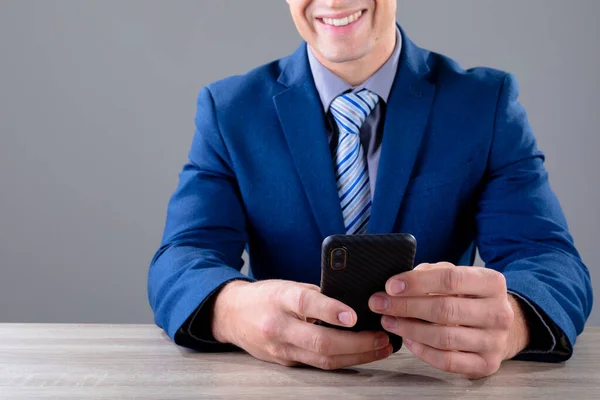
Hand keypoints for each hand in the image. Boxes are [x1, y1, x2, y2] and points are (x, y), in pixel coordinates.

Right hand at [212, 280, 392, 369]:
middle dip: (357, 343)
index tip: (355, 316)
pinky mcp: (285, 362)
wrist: (232, 315)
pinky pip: (318, 364)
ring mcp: (281, 348)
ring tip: (381, 348)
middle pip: (320, 342)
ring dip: (357, 356)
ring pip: (323, 360)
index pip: (306, 304)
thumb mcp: (287, 285)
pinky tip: (361, 354)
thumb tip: (353, 302)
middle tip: (382, 337)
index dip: (331, 310)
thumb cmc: (265, 296)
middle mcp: (278, 326)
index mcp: (280, 299)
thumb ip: (316, 294)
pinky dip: (343, 360)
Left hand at [368, 263, 529, 378]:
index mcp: (493, 283)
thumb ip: (430, 273)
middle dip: (406, 306)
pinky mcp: (486, 364)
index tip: (390, 286)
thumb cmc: (468, 295)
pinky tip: (407, 339)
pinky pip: (447, 361)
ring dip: (409, 329)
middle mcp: (499, 313)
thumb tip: (397, 284)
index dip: (417, 282)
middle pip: (445, 310)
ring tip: (388, 320)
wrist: (498, 325)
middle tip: (379, 303)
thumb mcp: (455, 275)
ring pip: (444, 338)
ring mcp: (494, 341)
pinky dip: (422, 351)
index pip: (451, 279)